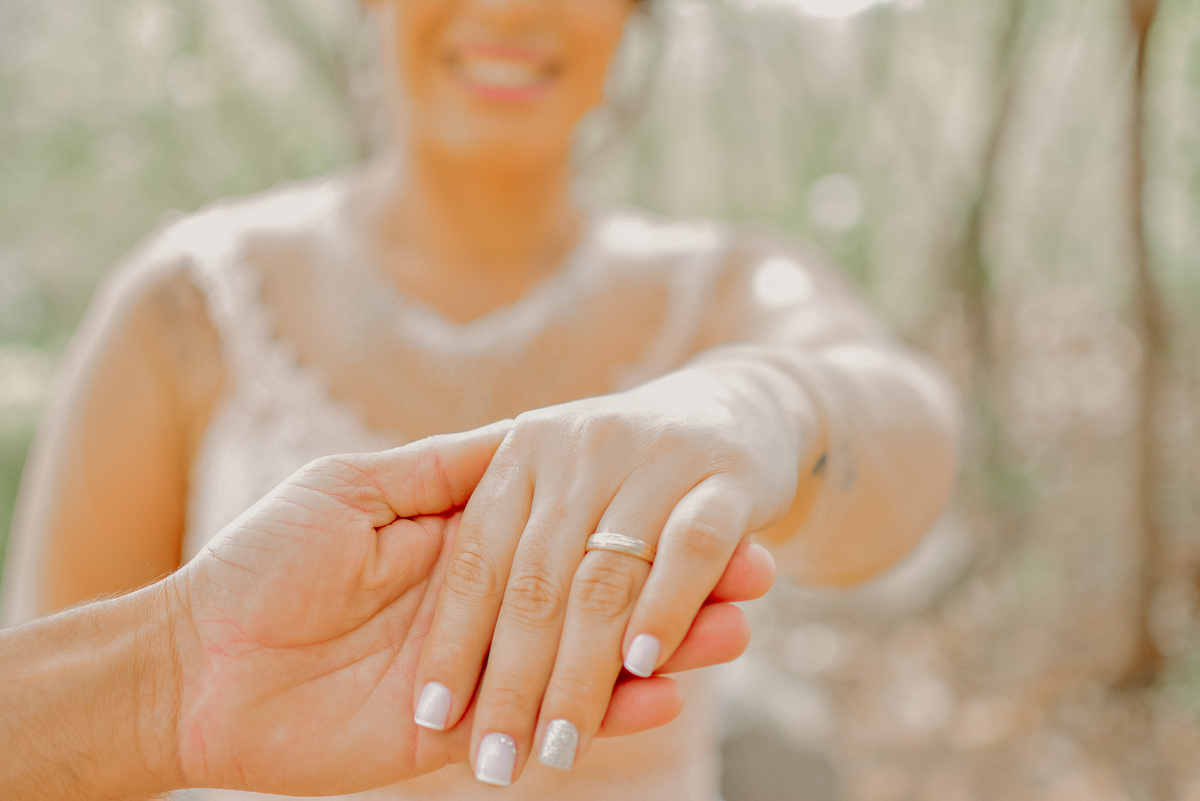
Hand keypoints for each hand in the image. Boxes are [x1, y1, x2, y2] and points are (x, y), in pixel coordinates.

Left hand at [163, 420, 773, 795]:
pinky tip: (676, 685)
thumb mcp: (355, 489)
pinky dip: (619, 706)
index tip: (710, 503)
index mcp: (464, 537)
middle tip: (761, 577)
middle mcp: (483, 599)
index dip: (642, 519)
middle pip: (603, 590)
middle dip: (681, 585)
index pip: (575, 528)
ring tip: (745, 628)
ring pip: (594, 653)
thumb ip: (444, 472)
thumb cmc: (264, 557)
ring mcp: (476, 665)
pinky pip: (546, 721)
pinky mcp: (459, 732)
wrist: (189, 666)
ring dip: (675, 642)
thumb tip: (518, 437)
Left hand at [412, 367, 806, 784]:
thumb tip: (437, 615)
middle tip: (496, 763)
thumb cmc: (629, 461)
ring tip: (558, 746)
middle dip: (514, 683)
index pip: (480, 561)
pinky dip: (666, 608)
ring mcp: (658, 456)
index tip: (431, 718)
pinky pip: (691, 548)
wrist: (741, 403)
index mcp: (526, 451)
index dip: (455, 641)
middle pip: (539, 584)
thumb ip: (504, 527)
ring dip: (582, 674)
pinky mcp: (729, 474)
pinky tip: (643, 667)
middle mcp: (583, 448)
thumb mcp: (555, 472)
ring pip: (606, 581)